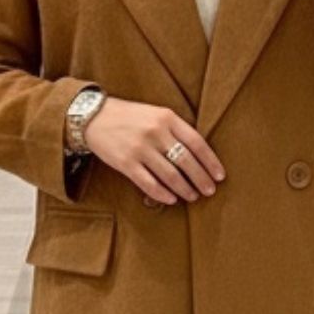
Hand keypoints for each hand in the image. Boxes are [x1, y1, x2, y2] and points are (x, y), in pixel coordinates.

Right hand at [84, 96, 225, 205]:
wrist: (93, 116)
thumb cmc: (129, 116)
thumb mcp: (155, 113)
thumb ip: (175, 129)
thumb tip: (197, 155)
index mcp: (167, 117)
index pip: (196, 143)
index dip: (210, 162)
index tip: (219, 176)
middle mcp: (155, 132)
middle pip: (186, 161)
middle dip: (201, 179)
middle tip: (210, 191)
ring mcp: (140, 148)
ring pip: (170, 175)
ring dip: (185, 189)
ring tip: (193, 196)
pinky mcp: (126, 163)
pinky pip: (149, 183)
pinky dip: (163, 194)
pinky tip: (171, 199)